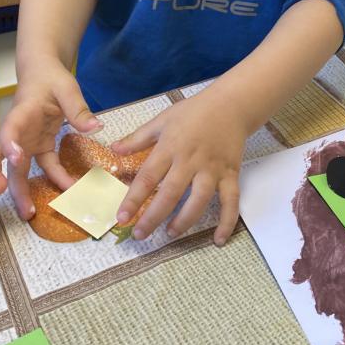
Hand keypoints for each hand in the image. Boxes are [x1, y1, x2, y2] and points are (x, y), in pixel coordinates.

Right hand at [0, 59, 102, 219]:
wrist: (42, 73)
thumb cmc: (50, 78)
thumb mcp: (67, 87)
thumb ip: (78, 108)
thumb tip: (94, 127)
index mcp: (22, 112)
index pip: (9, 128)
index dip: (9, 143)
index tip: (15, 158)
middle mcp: (17, 130)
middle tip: (0, 191)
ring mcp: (25, 141)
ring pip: (15, 168)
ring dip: (19, 190)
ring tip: (28, 213)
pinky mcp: (37, 147)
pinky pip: (43, 167)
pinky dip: (54, 178)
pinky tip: (68, 189)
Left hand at [112, 92, 247, 246]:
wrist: (230, 104)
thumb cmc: (194, 111)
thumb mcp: (163, 119)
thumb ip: (138, 137)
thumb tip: (113, 149)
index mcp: (171, 146)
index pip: (148, 176)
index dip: (133, 199)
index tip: (121, 218)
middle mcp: (191, 160)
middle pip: (171, 193)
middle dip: (153, 217)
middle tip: (140, 235)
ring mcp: (212, 169)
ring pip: (199, 200)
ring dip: (184, 220)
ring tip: (170, 233)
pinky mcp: (231, 174)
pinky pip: (231, 201)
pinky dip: (227, 222)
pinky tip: (218, 239)